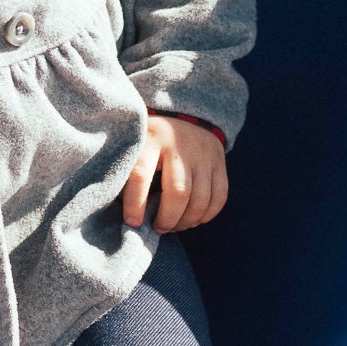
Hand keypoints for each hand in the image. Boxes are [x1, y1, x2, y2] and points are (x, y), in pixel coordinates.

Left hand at [122, 114, 227, 232]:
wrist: (182, 117)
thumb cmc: (148, 144)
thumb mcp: (133, 151)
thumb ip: (126, 179)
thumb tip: (129, 218)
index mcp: (151, 141)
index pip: (141, 175)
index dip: (136, 204)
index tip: (133, 224)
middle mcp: (180, 145)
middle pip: (178, 192)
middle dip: (167, 219)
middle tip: (157, 228)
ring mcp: (204, 154)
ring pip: (200, 200)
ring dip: (186, 222)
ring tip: (173, 226)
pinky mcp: (220, 163)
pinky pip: (219, 198)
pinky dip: (205, 216)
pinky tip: (191, 220)